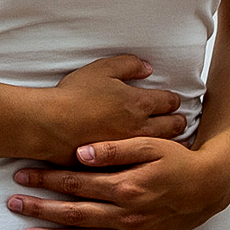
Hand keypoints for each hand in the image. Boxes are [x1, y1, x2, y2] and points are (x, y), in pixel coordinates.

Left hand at [6, 137, 229, 229]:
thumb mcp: (150, 145)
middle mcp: (127, 216)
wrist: (208, 187)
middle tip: (12, 204)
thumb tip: (79, 151)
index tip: (22, 175)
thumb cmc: (176, 160)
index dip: (47, 179)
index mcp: (126, 187)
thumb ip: (114, 148)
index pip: (76, 183)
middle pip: (74, 214)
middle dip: (40, 209)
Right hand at [39, 56, 184, 163]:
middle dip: (178, 121)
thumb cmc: (74, 95)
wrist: (50, 126)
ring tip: (171, 140)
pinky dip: (149, 159)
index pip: (170, 101)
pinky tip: (148, 158)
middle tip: (179, 120)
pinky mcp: (118, 165)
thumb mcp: (102, 69)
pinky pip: (143, 163)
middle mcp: (140, 128)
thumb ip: (128, 64)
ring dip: (170, 142)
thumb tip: (148, 68)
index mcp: (139, 103)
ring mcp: (130, 150)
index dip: (173, 100)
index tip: (172, 101)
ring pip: (162, 148)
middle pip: (173, 127)